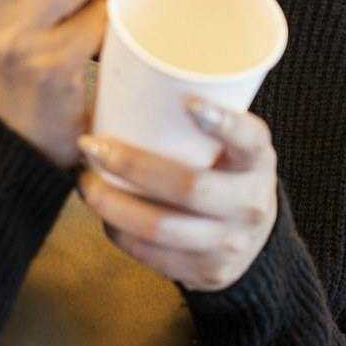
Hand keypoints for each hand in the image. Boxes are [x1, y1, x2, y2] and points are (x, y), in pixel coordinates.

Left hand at [75, 101, 279, 291]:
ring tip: (86, 183)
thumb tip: (133, 74)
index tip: (190, 105)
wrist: (254, 243)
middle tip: (93, 147)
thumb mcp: (235, 148)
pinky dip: (119, 233)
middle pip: (187, 186)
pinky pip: (152, 255)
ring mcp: (230, 242)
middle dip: (131, 166)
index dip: (223, 124)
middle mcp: (250, 203)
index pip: (249, 140)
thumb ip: (205, 122)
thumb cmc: (229, 176)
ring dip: (113, 204)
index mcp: (259, 162)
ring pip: (160, 227)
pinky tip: (104, 215)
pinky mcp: (207, 271)